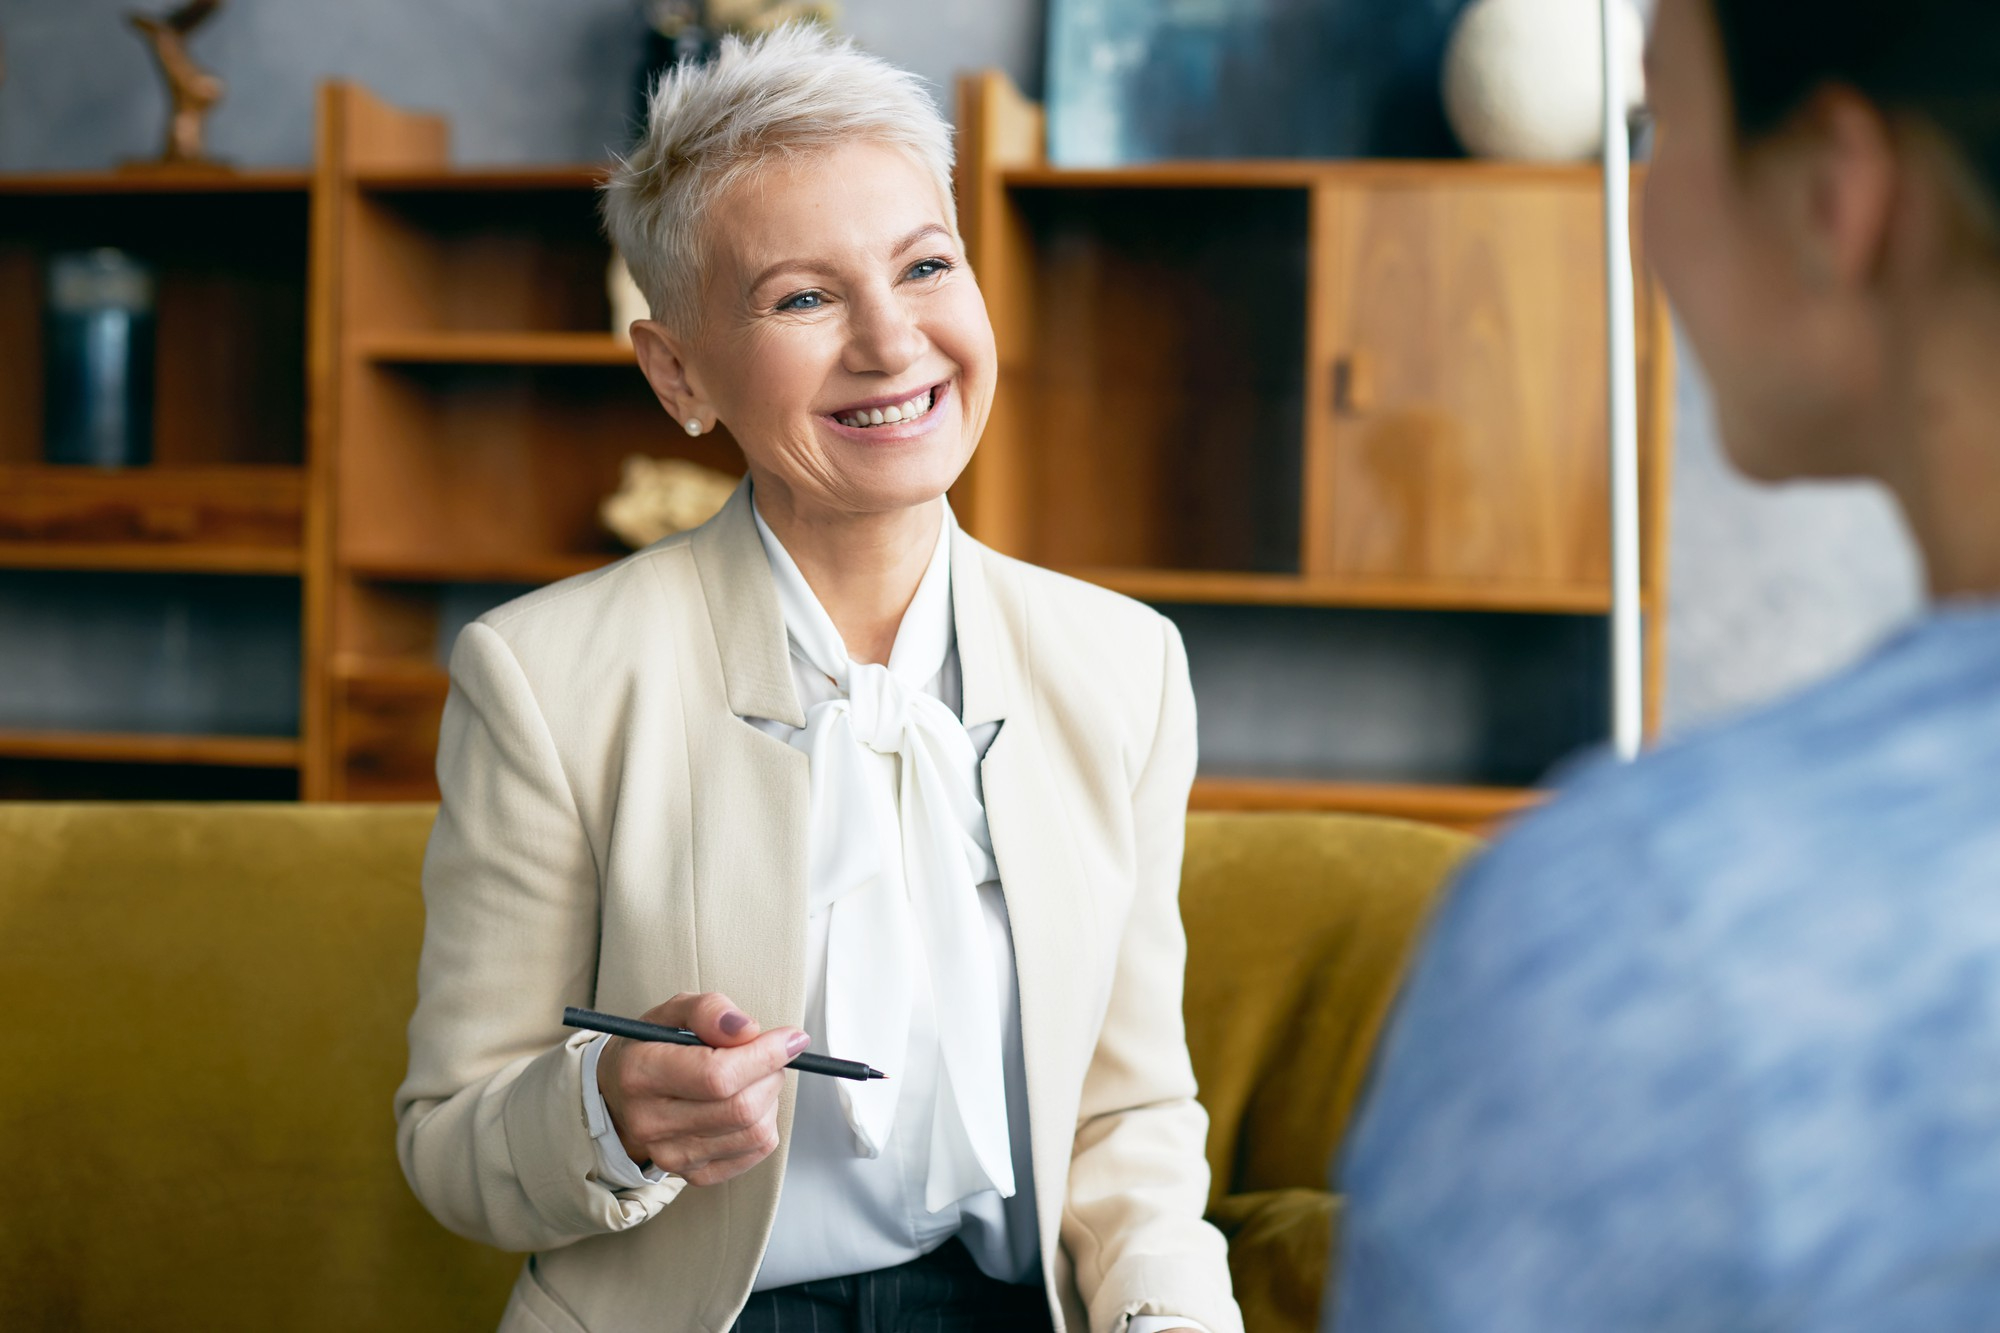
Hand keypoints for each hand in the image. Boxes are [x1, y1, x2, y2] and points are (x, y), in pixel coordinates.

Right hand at [595, 991, 808, 1186]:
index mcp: (641, 1073)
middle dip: (771, 1074)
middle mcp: (651, 1122)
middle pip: (741, 1107)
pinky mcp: (695, 1173)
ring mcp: (672, 1155)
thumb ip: (709, 1010)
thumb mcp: (672, 1013)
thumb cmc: (651, 1048)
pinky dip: (765, 1123)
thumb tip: (749, 1030)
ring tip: (753, 1078)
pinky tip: (747, 1104)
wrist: (620, 1096)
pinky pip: (755, 1151)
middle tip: (768, 1054)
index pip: (717, 1076)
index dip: (765, 1056)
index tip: (790, 1038)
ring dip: (770, 1098)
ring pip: (754, 1131)